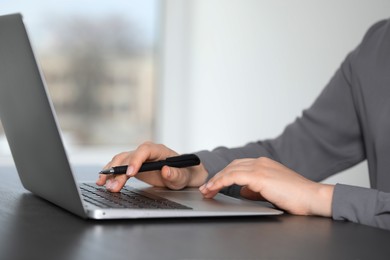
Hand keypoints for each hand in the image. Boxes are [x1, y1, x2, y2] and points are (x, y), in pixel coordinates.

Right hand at [96, 142, 207, 191]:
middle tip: (114, 186)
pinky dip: (109, 173)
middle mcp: (145, 151)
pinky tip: (102, 181)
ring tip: (103, 184)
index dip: (136, 160)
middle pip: (129, 157)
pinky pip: (118, 166)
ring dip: (111, 172)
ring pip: (120, 160)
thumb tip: (166, 170)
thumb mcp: (183, 176)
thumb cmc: (183, 173)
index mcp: (159, 150)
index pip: (145, 150)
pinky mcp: (131, 165)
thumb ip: (176, 174)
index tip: (130, 173)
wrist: (181, 174)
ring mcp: (137, 158)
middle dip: (119, 171)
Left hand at [199, 157, 333, 216]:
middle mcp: (261, 162)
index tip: (214, 185)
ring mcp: (260, 167)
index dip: (224, 175)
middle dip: (217, 177)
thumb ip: (256, 189)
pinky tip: (214, 188)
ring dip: (216, 180)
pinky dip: (221, 181)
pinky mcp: (260, 176)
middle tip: (206, 189)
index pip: (238, 166)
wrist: (312, 197)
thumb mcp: (271, 191)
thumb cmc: (296, 196)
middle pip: (231, 166)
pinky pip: (233, 176)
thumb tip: (243, 191)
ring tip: (207, 191)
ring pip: (230, 170)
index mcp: (264, 163)